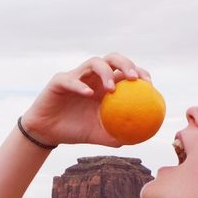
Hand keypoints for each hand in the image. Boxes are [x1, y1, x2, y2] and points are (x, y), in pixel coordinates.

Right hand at [21, 53, 151, 146]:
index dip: (139, 72)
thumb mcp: (98, 135)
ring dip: (106, 72)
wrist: (48, 133)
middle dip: (126, 64)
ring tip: (112, 88)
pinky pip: (71, 79)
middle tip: (134, 79)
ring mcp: (76, 76)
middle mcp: (93, 77)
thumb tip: (137, 139)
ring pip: (94, 62)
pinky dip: (81, 85)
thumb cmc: (75, 131)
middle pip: (113, 59)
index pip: (125, 71)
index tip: (148, 84)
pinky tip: (88, 94)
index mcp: (105, 86)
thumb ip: (116, 135)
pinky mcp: (59, 81)